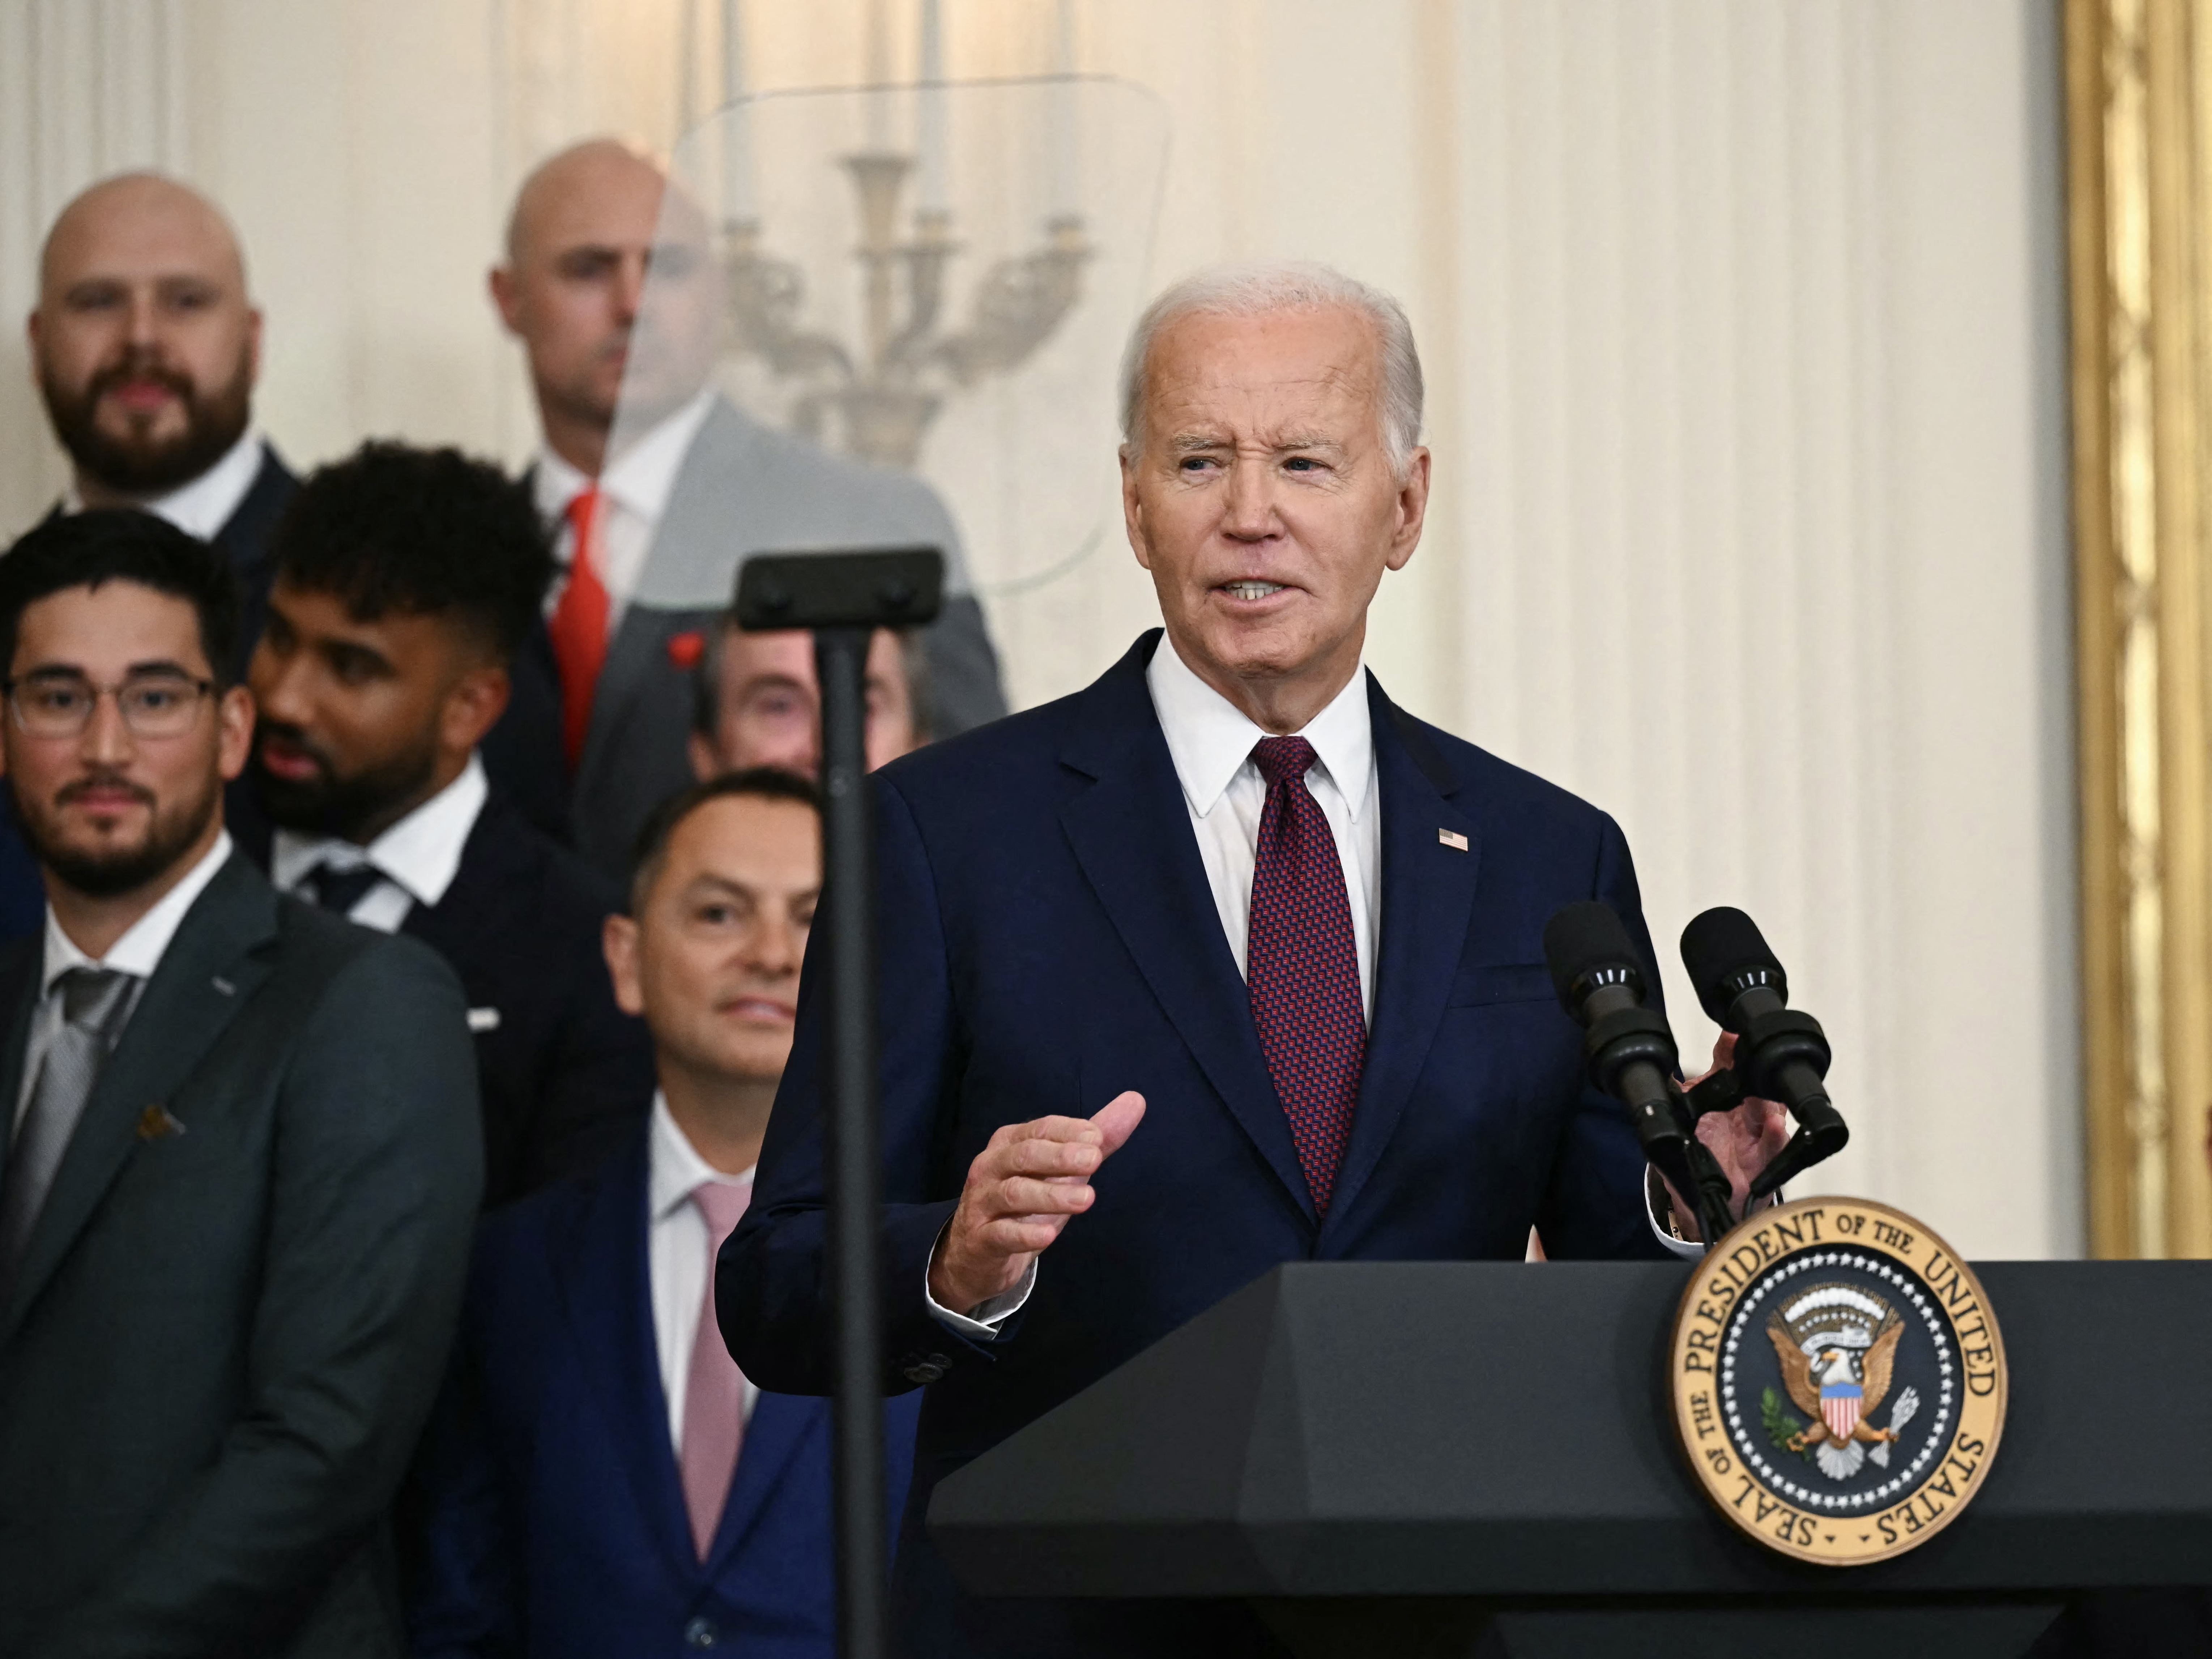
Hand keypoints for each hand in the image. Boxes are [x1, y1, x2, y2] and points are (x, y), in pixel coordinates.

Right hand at [927, 1091, 1145, 1315]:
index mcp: (1010, 1142)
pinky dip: (1024, 1234)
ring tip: (1086, 1198)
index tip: (1098, 1138)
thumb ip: (1096, 1139)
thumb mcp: (1062, 1170)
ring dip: (1051, 1195)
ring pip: (1014, 1193)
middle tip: (1094, 1160)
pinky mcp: (981, 1240)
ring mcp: (981, 1203)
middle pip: (1024, 1155)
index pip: (1040, 1129)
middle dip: (1060, 1156)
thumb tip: (1136, 1100)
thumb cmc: (1026, 1202)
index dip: (1068, 1131)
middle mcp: (991, 1166)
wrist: (981, 1253)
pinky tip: (1048, 1235)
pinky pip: (1000, 1234)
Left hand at [1662, 1034, 1792, 1242]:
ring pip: (1770, 1112)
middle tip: (1751, 1060)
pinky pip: (1775, 1147)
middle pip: (1756, 1086)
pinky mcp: (1767, 1160)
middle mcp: (1745, 1111)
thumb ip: (1673, 1097)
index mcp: (1724, 1097)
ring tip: (1762, 1097)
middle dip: (1756, 1074)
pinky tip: (1773, 1127)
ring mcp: (1758, 1134)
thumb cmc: (1699, 1153)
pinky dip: (1776, 1137)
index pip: (1730, 1067)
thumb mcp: (1680, 1121)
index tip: (1730, 1037)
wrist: (1706, 1197)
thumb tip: (1657, 1073)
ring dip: (1768, 1103)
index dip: (1731, 1051)